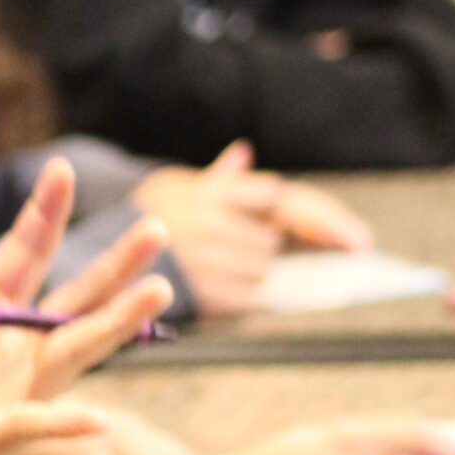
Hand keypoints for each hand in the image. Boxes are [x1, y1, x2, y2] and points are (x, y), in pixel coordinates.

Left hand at [0, 168, 173, 454]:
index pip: (21, 258)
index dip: (42, 216)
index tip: (62, 169)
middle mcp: (1, 354)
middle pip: (70, 300)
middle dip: (112, 265)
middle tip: (157, 227)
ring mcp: (4, 397)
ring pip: (73, 353)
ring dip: (114, 324)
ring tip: (159, 289)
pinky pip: (34, 428)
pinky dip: (63, 424)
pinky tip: (100, 419)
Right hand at [134, 143, 373, 317]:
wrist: (95, 267)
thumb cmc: (140, 226)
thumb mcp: (172, 193)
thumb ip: (217, 180)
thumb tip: (243, 153)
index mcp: (206, 192)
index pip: (278, 198)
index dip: (321, 219)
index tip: (359, 242)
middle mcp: (209, 222)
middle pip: (270, 241)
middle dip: (260, 250)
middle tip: (231, 254)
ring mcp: (208, 259)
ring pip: (261, 273)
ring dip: (247, 276)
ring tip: (205, 271)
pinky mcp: (207, 295)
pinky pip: (249, 301)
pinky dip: (240, 301)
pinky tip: (210, 293)